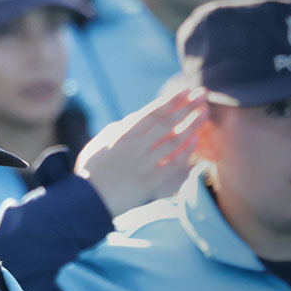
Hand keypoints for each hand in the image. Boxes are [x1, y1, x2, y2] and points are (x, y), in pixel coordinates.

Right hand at [74, 85, 204, 218]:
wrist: (86, 200)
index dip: (170, 101)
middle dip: (186, 107)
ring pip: (173, 141)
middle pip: (166, 123)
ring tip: (204, 113)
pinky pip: (173, 164)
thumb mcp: (98, 144)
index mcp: (120, 136)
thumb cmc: (90, 171)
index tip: (184, 90)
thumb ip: (116, 130)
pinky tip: (196, 141)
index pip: (150, 113)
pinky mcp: (149, 182)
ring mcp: (143, 164)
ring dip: (191, 125)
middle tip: (202, 94)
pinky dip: (186, 152)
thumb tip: (133, 117)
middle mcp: (134, 147)